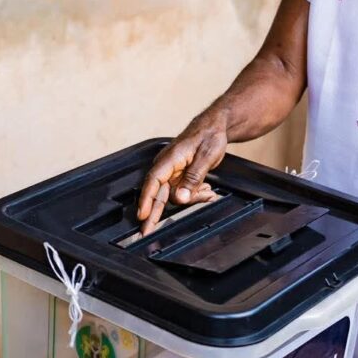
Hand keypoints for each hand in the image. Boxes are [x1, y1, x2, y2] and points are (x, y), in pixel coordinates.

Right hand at [137, 113, 227, 234]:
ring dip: (192, 198)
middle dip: (154, 213)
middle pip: (158, 192)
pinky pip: (184, 190)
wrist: (216, 126)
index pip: (153, 181)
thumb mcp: (206, 156)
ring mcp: (173, 171)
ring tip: (208, 194)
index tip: (142, 215)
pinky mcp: (180, 174)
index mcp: (170, 158)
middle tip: (147, 231)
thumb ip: (193, 178)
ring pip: (175, 194)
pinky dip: (196, 194)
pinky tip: (207, 193)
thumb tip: (180, 198)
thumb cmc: (210, 135)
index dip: (146, 199)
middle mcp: (168, 165)